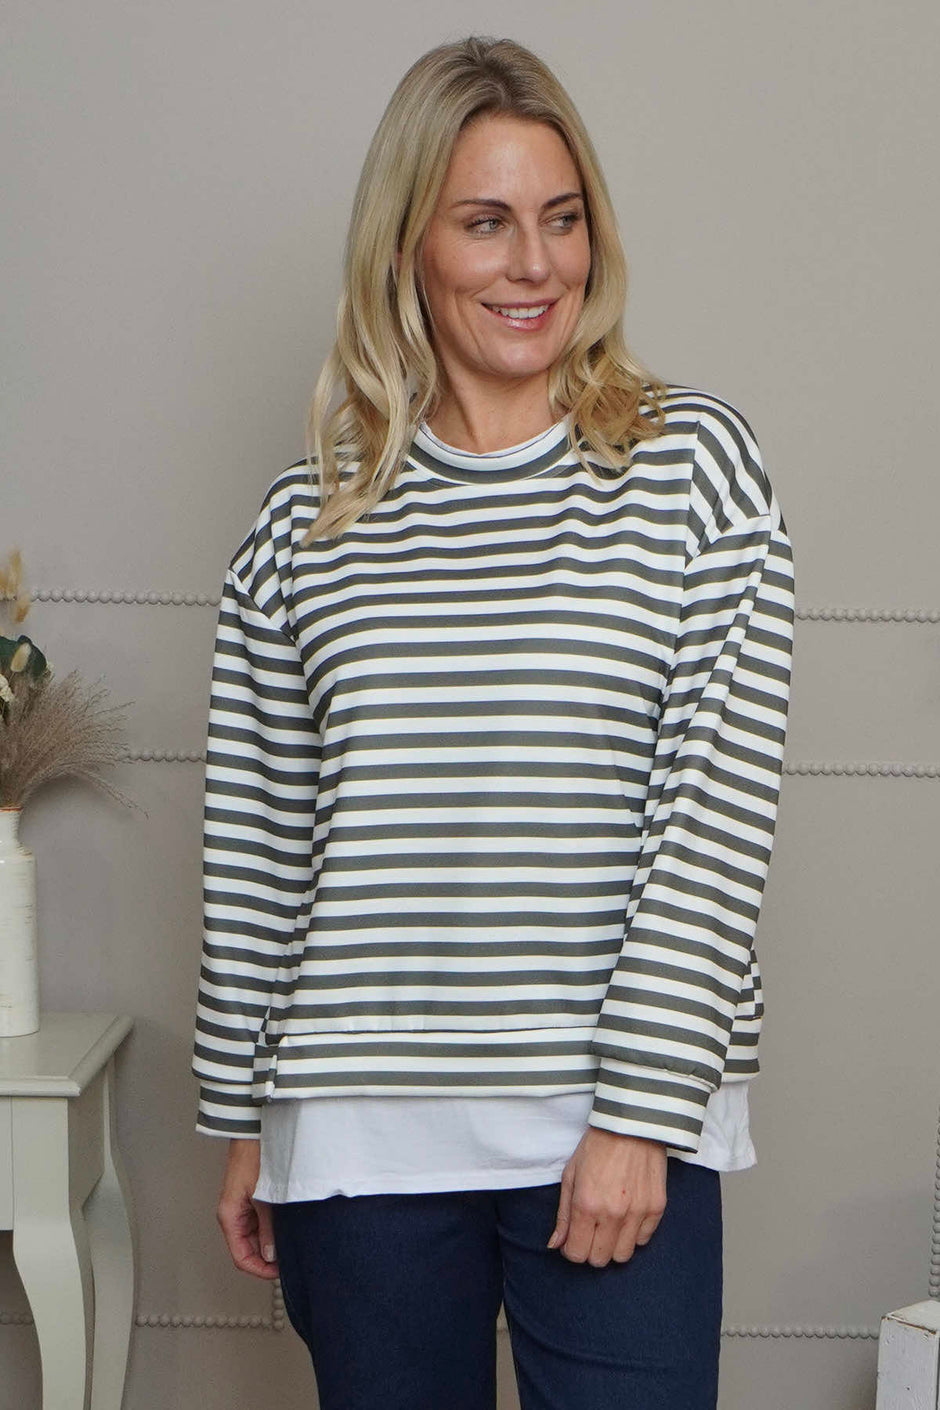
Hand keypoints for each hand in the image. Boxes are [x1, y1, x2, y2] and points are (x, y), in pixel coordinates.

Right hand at [216, 1138, 278, 1279]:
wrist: (254, 1133)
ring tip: (291, 1243)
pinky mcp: (252, 1200)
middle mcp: (234, 1215)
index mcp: (230, 1217)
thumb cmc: (253, 1158)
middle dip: (268, 1257)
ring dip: (271, 1243)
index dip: (259, 1269)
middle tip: (290, 1259)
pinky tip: (287, 1228)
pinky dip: (272, 1229)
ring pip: (255, 1237)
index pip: (241, 1257)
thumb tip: (270, 1254)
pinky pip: (260, 1223)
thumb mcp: (264, 1197)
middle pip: (248, 1249)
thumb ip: (268, 1228)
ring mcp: (243, 1208)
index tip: (278, 1272)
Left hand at [547, 1126, 666, 1266]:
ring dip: (613, 1245)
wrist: (631, 1124)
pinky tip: (628, 1215)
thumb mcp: (570, 1175)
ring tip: (610, 1224)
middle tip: (592, 1229)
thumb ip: (563, 1214)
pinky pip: (643, 1240)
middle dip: (591, 1249)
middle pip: (600, 1260)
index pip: (577, 1254)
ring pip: (623, 1256)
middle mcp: (612, 1214)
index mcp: (586, 1205)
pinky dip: (634, 1234)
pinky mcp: (657, 1208)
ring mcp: (637, 1213)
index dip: (572, 1249)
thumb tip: (556, 1245)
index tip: (574, 1237)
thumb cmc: (596, 1146)